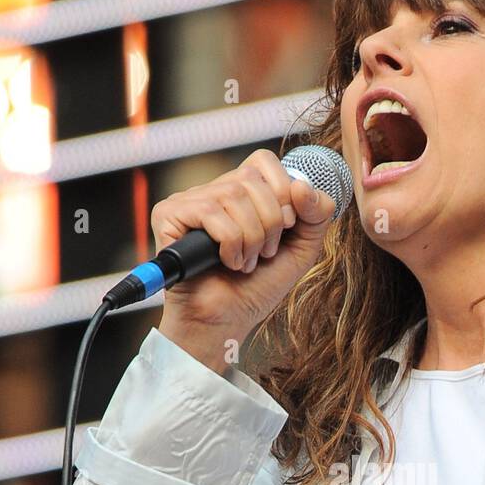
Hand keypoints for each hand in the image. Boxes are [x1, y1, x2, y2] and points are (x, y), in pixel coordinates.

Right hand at [152, 148, 336, 365]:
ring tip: (244, 263)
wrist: (226, 322)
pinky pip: (210, 212)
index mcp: (241, 192)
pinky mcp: (168, 215)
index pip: (263, 161)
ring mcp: (188, 202)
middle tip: (262, 254)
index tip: (286, 228)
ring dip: (250, 239)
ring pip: (233, 196)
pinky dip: (229, 243)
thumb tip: (303, 185)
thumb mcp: (301, 250)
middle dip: (270, 224)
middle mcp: (212, 191)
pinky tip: (225, 263)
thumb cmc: (256, 288)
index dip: (283, 192)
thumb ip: (317, 215)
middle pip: (251, 179)